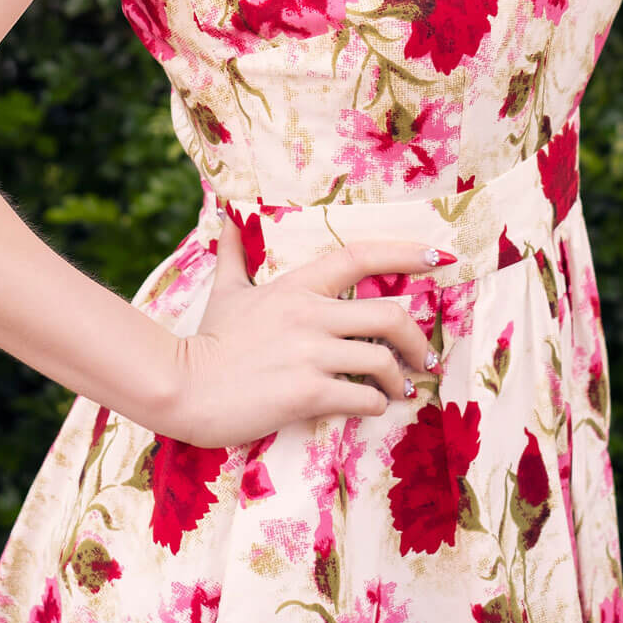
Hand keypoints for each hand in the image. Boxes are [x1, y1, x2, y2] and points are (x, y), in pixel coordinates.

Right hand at [161, 216, 447, 449]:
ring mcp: (310, 354)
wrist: (182, 386)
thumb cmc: (208, 340)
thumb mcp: (225, 290)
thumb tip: (224, 214)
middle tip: (425, 358)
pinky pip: (362, 398)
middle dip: (417, 340)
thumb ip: (233, 252)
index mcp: (297, 285)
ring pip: (382, 361)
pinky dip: (376, 405)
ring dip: (400, 381)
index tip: (440, 257)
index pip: (360, 257)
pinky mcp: (306, 394)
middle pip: (389, 315)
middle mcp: (310, 314)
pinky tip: (372, 408)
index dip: (405, 253)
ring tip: (402, 392)